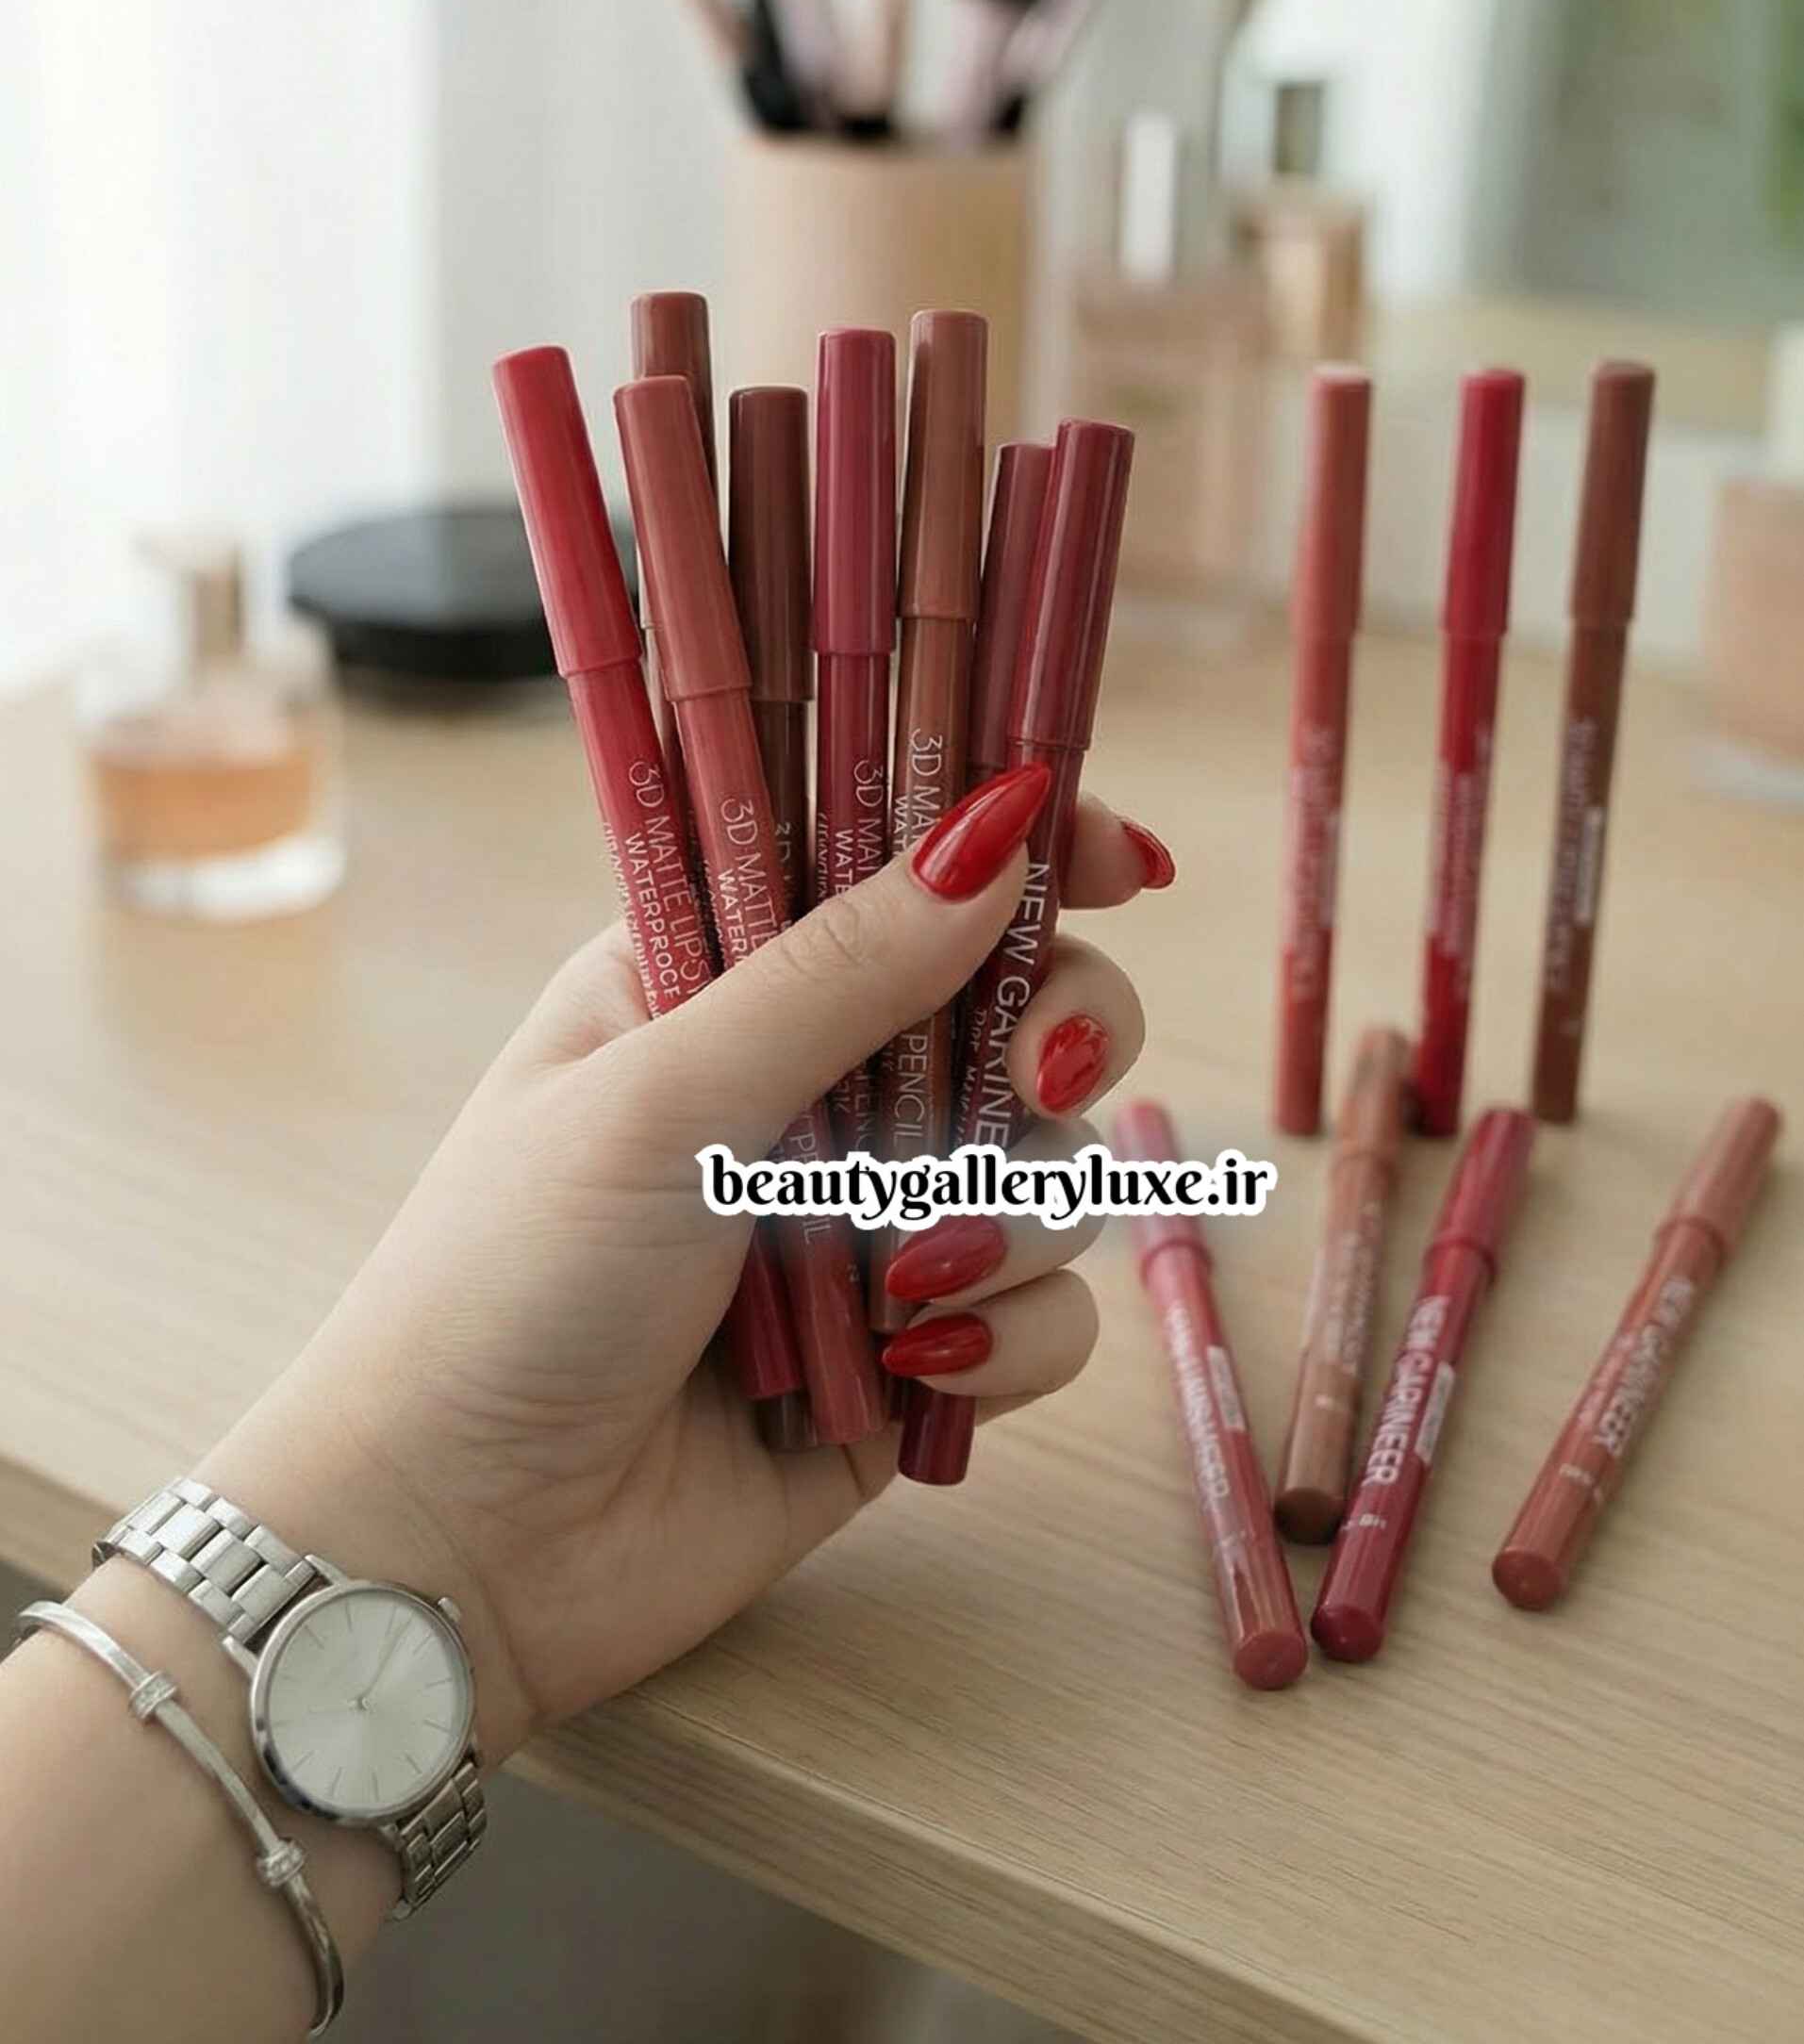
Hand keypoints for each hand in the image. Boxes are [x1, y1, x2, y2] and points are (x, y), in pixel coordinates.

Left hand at [202, 771, 1163, 1763]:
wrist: (462, 1549)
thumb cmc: (510, 1286)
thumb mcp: (666, 1096)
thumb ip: (840, 969)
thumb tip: (997, 831)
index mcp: (716, 978)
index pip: (893, 868)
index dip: (1013, 851)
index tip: (1116, 860)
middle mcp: (806, 1087)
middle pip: (1012, 1003)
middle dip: (1051, 1035)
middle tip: (1028, 1079)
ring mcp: (864, 1225)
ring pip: (1048, 1164)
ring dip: (1008, 1216)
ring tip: (896, 1284)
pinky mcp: (911, 1356)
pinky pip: (1042, 1314)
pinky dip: (1006, 1339)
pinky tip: (909, 1371)